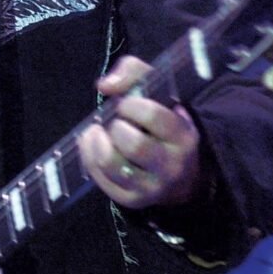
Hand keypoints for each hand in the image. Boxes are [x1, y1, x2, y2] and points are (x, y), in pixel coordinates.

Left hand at [78, 56, 201, 209]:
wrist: (180, 174)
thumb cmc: (161, 124)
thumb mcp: (158, 91)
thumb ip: (133, 73)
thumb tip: (104, 85)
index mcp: (183, 136)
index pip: (156, 117)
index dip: (132, 105)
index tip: (124, 103)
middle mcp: (171, 166)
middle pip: (133, 144)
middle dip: (116, 127)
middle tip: (116, 123)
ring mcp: (152, 187)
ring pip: (112, 164)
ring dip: (97, 143)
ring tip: (98, 132)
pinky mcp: (132, 200)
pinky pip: (99, 178)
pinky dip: (89, 157)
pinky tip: (95, 145)